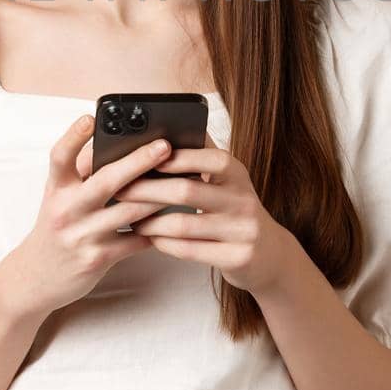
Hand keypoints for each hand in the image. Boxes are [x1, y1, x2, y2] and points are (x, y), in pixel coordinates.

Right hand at [2, 114, 179, 317]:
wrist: (35, 276)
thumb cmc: (56, 226)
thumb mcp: (58, 196)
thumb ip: (80, 173)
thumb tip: (116, 142)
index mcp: (56, 188)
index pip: (60, 157)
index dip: (73, 136)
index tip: (91, 118)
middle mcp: (66, 209)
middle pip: (105, 181)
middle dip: (138, 161)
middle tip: (164, 146)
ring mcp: (81, 235)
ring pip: (128, 211)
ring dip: (157, 196)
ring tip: (182, 181)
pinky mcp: (96, 259)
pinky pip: (134, 241)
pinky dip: (155, 230)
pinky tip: (173, 219)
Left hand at [111, 144, 298, 297]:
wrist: (269, 254)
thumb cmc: (235, 210)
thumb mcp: (228, 181)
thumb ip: (202, 158)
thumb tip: (165, 131)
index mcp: (238, 174)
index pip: (209, 158)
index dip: (177, 158)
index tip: (144, 158)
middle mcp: (244, 200)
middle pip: (187, 191)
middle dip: (148, 190)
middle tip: (121, 191)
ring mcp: (243, 231)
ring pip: (184, 225)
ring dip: (150, 222)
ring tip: (130, 218)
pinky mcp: (237, 258)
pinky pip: (190, 250)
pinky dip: (164, 243)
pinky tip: (150, 237)